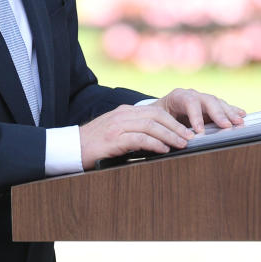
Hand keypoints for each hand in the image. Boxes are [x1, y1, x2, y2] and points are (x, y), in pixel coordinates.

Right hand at [79, 104, 196, 169]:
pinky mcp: (114, 139)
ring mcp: (118, 125)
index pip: (155, 111)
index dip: (173, 121)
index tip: (186, 131)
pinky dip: (155, 144)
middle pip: (157, 116)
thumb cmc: (94, 144)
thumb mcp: (116, 132)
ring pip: (151, 126)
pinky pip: (140, 138)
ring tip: (182, 144)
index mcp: (125, 111)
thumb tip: (157, 141)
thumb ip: (134, 131)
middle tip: (190, 138)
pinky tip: (163, 150)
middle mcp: (123, 114)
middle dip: (176, 127)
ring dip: (170, 135)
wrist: (70, 148)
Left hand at [152, 87, 245, 133]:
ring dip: (229, 113)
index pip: (189, 102)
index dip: (196, 116)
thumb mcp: (157, 120)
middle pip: (208, 101)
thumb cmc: (158, 116)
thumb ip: (166, 126)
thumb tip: (173, 139)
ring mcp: (203, 99)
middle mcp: (193, 95)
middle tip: (226, 126)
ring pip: (218, 103)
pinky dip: (233, 110)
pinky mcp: (211, 106)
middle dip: (218, 113)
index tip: (199, 130)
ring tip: (238, 122)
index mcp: (178, 96)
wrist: (161, 109)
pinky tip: (242, 114)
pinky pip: (223, 106)